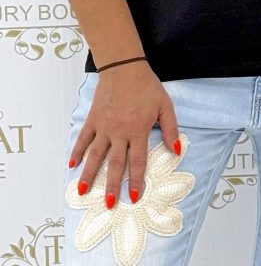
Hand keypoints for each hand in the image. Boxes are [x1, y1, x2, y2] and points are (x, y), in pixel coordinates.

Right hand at [70, 61, 178, 206]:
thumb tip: (177, 150)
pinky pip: (84, 138)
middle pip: (115, 164)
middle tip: (109, 204)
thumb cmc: (147, 86)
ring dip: (89, 174)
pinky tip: (72, 164)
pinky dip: (77, 151)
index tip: (133, 197)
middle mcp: (119, 133)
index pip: (138, 161)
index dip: (136, 180)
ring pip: (95, 155)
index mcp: (138, 131)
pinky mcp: (93, 119)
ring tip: (83, 192)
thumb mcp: (165, 105)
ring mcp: (103, 127)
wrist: (124, 67)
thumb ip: (170, 128)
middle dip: (112, 185)